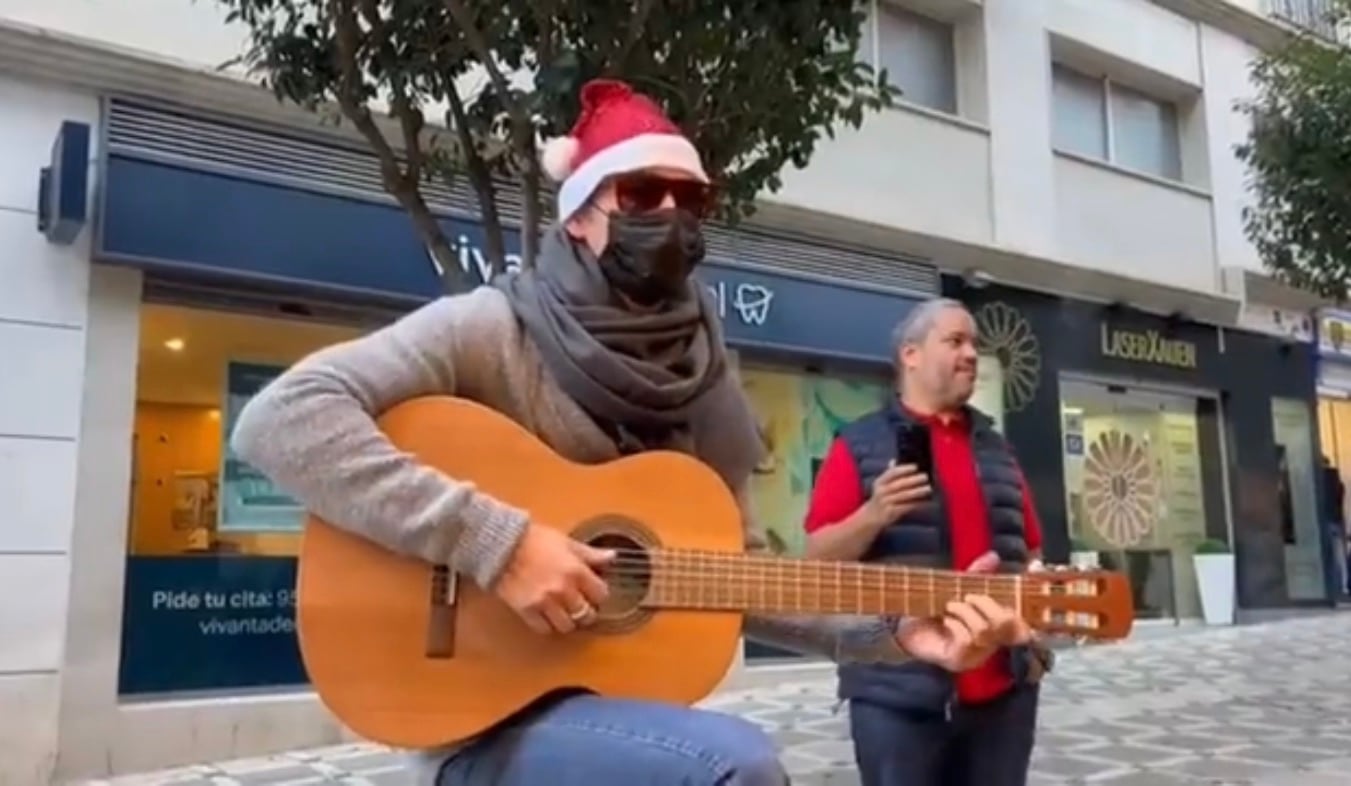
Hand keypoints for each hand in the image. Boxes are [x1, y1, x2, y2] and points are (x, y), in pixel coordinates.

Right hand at [492, 523, 614, 634]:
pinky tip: (547, 615)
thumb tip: (612, 557)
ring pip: (567, 626)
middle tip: (581, 606)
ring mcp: (545, 602)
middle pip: (587, 614)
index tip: (594, 593)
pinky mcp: (527, 610)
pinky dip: (547, 625)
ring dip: (568, 621)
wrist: (501, 544)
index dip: (599, 595)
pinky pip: (544, 629)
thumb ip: (590, 554)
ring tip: (564, 612)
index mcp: (576, 570)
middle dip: (587, 611)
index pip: (601, 594)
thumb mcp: (566, 542)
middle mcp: (563, 589)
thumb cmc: (534, 539)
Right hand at [864, 461, 930, 526]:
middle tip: (925, 477)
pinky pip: (906, 506)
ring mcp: (885, 502)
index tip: (915, 467)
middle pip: (900, 484)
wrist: (871, 517)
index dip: (904, 469)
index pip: (892, 473)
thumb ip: (888, 473)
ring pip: (904, 495)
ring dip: (917, 491)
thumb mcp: (880, 485)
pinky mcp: (890, 512)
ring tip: (928, 488)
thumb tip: (894, 460)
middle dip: (914, 480)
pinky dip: (916, 504)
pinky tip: (924, 501)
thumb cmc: (880, 498)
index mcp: (880, 482)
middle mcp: (881, 491)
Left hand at [894, 552, 1031, 671]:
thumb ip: (977, 574)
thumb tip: (993, 555)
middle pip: (1007, 626)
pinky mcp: (959, 661)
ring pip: (984, 631)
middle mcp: (991, 643)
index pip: (1023, 624)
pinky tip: (946, 620)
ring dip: (965, 612)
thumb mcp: (958, 587)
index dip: (1028, 608)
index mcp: (996, 626)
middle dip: (987, 604)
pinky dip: (956, 624)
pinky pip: (966, 641)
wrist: (906, 625)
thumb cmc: (935, 607)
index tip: (1024, 584)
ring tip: (950, 606)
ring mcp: (976, 654)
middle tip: (967, 596)